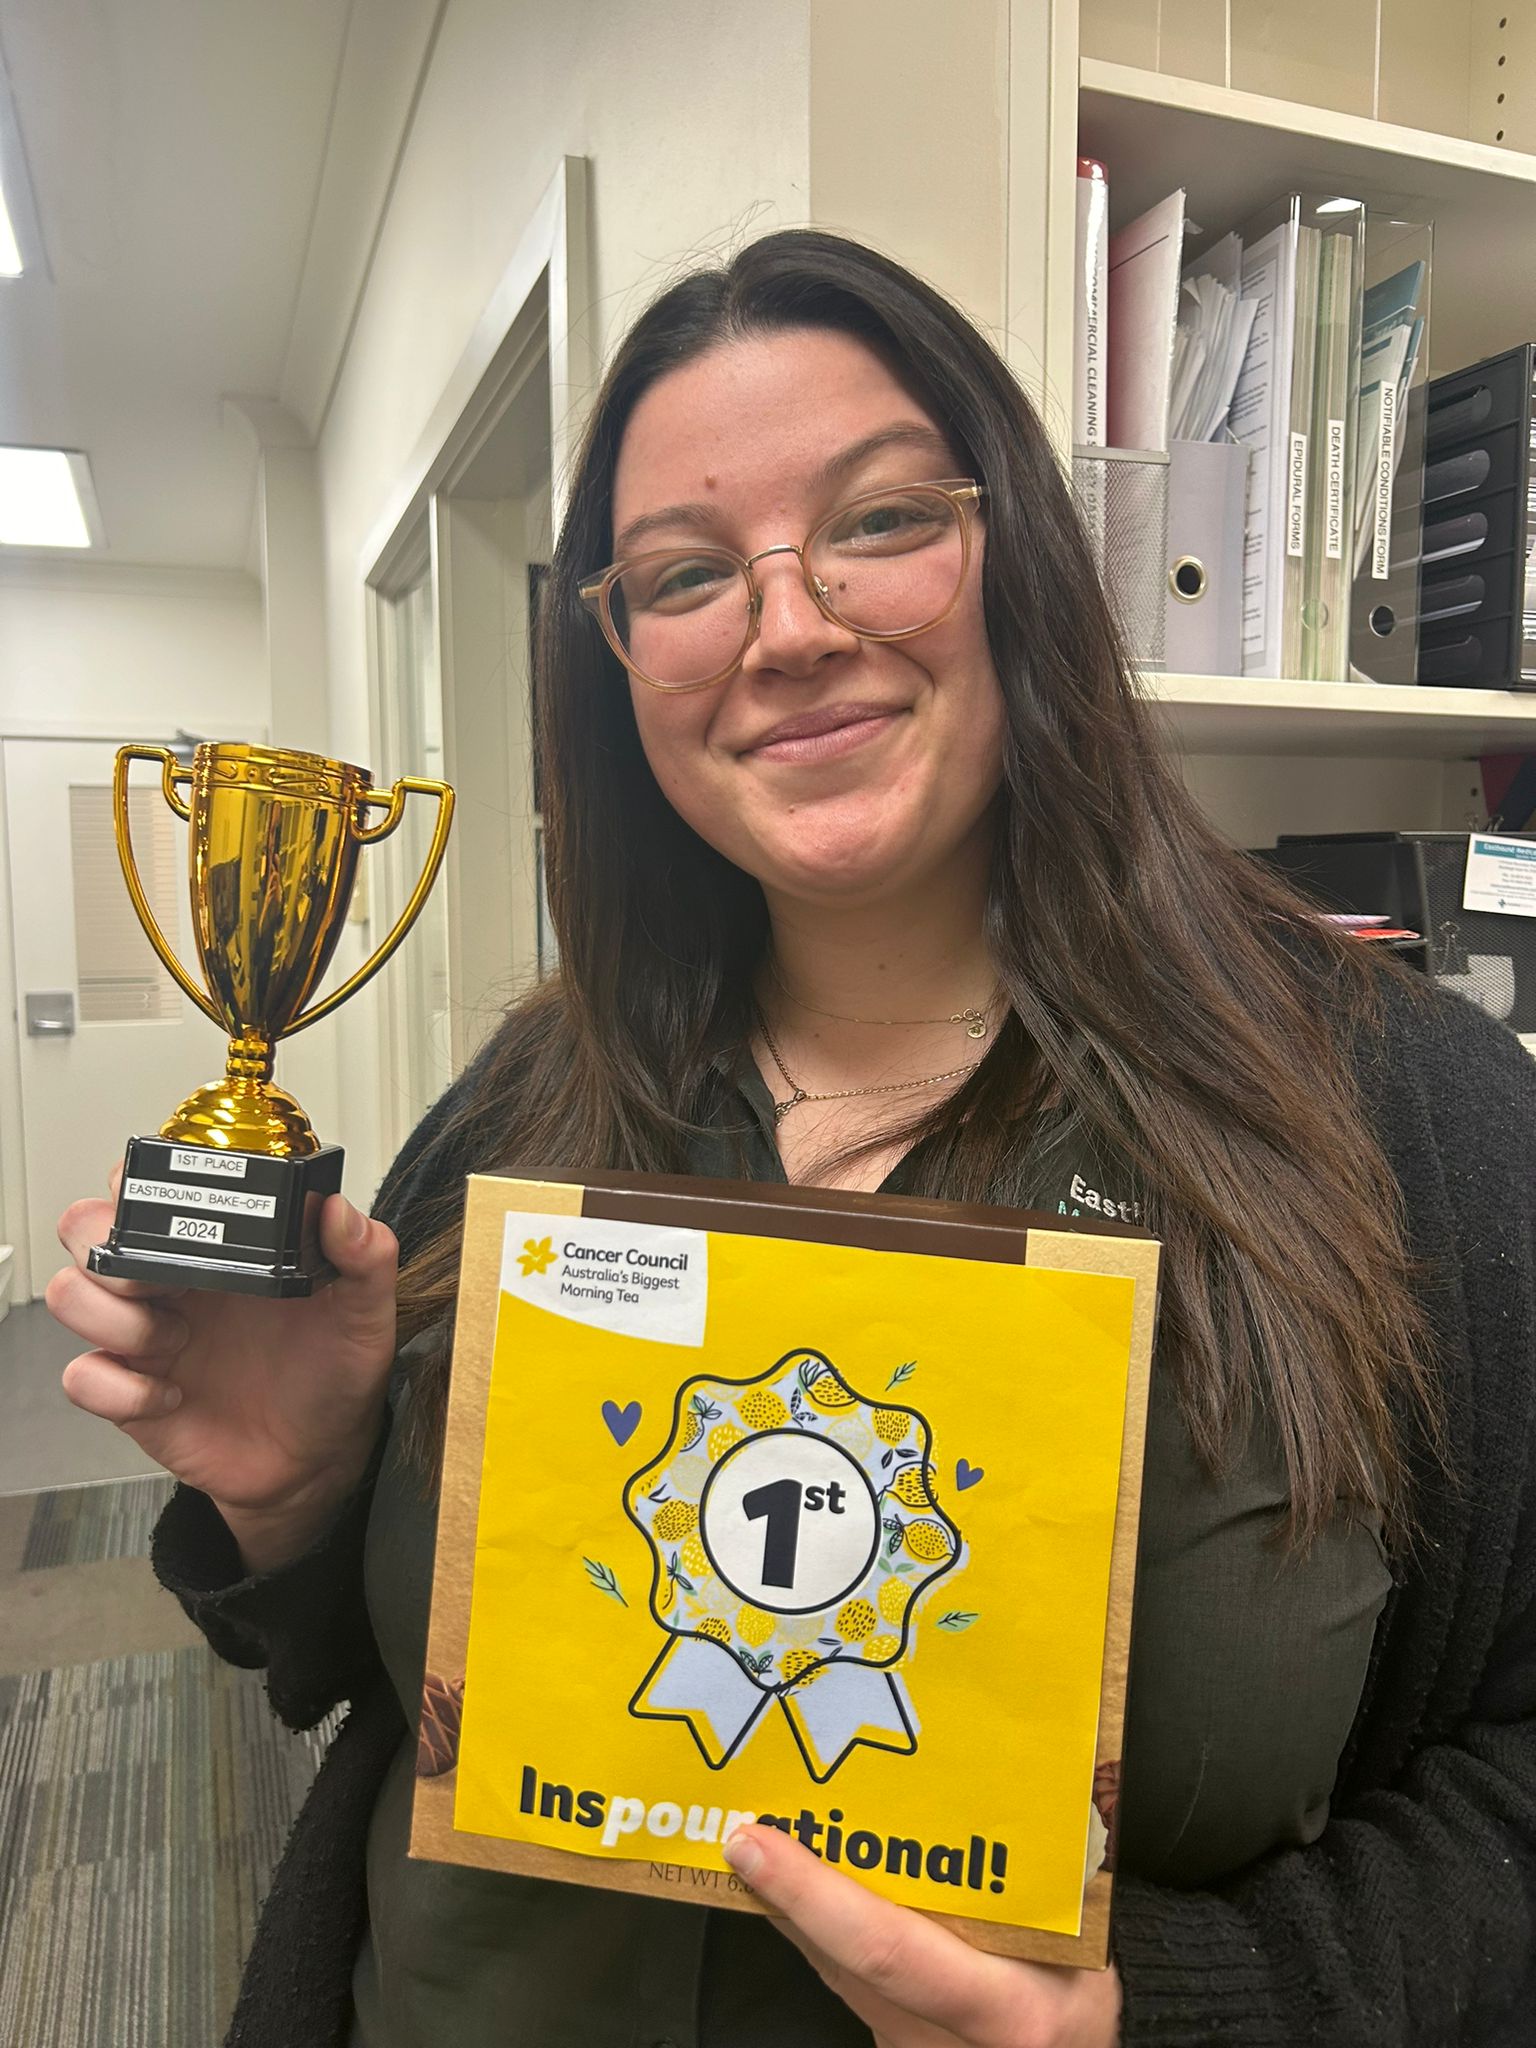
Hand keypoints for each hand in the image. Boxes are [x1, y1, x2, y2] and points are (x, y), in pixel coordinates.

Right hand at [47, 1164, 399, 1567]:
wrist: (317, 1459)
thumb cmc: (333, 1375)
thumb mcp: (366, 1311)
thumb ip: (365, 1254)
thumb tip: (337, 1208)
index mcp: (221, 1247)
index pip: (147, 1186)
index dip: (138, 1184)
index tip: (171, 1209)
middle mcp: (172, 1281)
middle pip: (84, 1228)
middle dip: (108, 1247)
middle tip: (165, 1281)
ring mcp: (144, 1334)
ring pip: (69, 1294)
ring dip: (112, 1316)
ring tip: (175, 1339)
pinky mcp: (130, 1391)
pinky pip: (81, 1377)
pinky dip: (118, 1387)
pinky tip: (171, 1395)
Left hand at [722, 1825, 1120, 2047]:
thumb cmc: (1090, 1981)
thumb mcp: (1080, 1928)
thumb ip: (1030, 1864)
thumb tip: (981, 1770)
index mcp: (1004, 2006)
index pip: (887, 1947)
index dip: (813, 1893)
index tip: (758, 1845)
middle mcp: (946, 2038)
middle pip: (842, 1958)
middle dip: (784, 1892)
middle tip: (739, 1826)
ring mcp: (912, 2047)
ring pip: (832, 1970)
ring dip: (792, 1908)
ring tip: (758, 1838)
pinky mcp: (894, 2043)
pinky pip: (844, 1979)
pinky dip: (819, 1930)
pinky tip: (800, 1886)